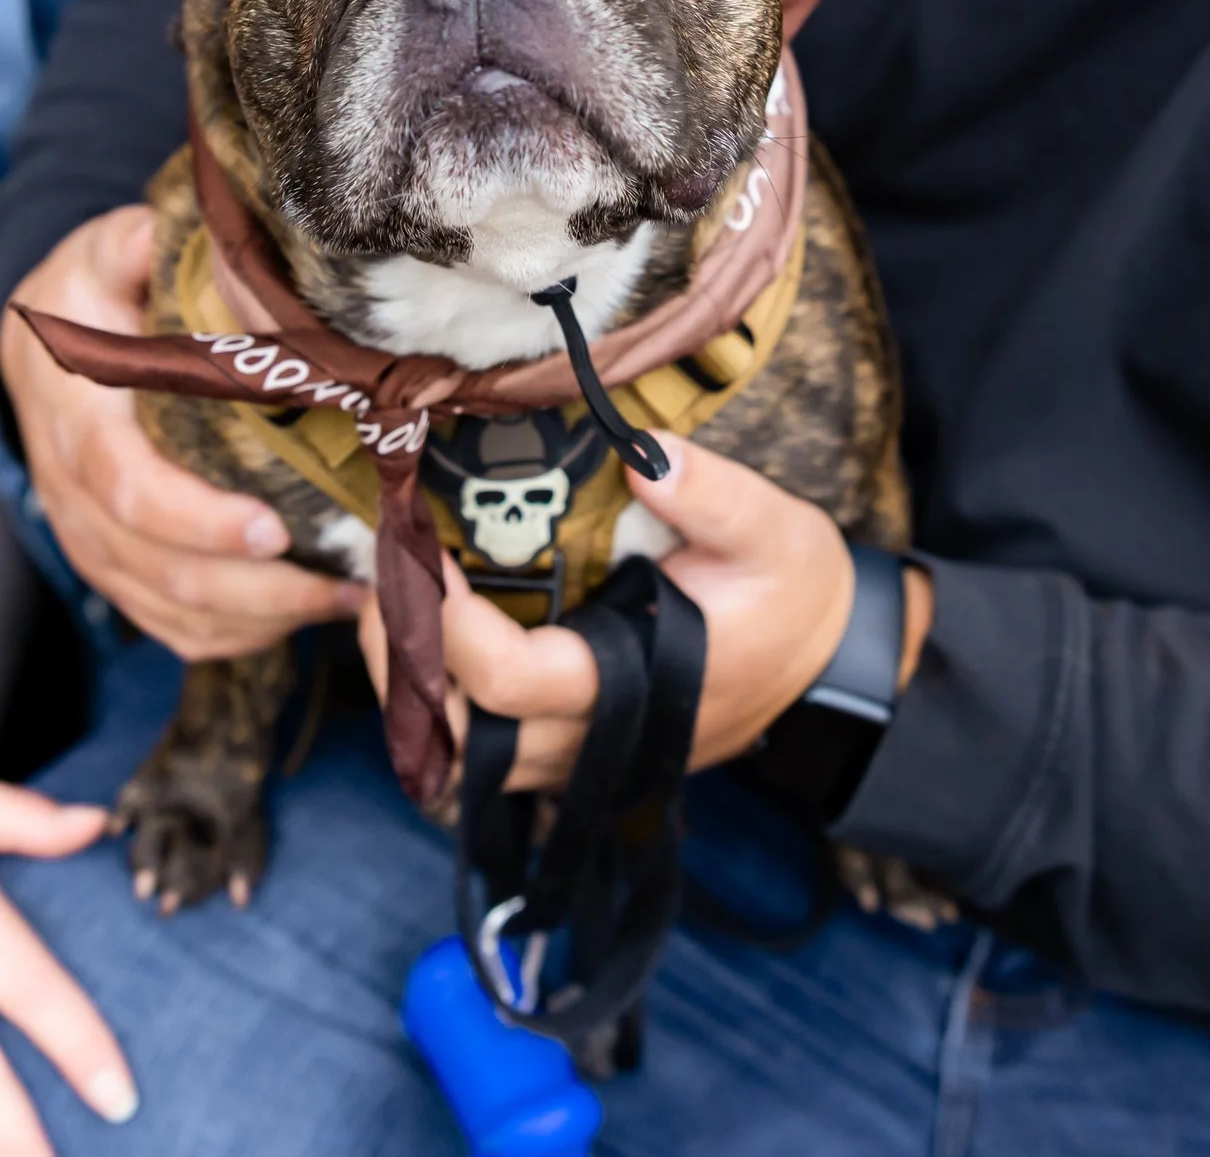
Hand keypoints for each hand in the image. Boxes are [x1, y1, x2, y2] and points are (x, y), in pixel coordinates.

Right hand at [0, 205, 362, 658]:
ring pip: (166, 609)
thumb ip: (135, 246)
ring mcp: (90, 538)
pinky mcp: (114, 566)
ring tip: (346, 599)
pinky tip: (302, 614)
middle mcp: (71, 491)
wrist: (39, 346)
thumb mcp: (103, 253)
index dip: (196, 520)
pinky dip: (234, 635)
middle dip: (250, 589)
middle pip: (154, 568)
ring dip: (257, 619)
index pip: (127, 485)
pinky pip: (168, 625)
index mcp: (74, 416)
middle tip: (340, 581)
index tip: (272, 530)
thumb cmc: (89, 294)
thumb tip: (201, 245)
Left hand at [359, 433, 930, 792]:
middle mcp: (590, 739)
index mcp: (629, 687)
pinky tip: (435, 638)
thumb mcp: (777, 533)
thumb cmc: (795, 599)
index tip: (419, 551)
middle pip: (458, 735)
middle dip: (399, 663)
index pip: (507, 679)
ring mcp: (579, 754)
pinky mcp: (575, 747)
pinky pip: (484, 750)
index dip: (445, 623)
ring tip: (396, 605)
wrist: (829, 667)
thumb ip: (714, 497)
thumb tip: (647, 454)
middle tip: (380, 580)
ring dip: (414, 690)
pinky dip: (446, 707)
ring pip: (462, 756)